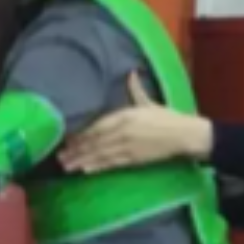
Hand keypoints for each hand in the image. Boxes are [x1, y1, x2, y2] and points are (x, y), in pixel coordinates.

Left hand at [59, 73, 214, 172]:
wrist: (184, 135)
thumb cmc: (167, 118)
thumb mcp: (149, 102)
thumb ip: (135, 89)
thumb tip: (131, 73)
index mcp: (124, 115)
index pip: (96, 125)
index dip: (80, 134)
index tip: (66, 139)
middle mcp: (122, 130)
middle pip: (94, 141)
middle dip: (75, 150)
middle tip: (59, 157)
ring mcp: (127, 146)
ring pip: (99, 154)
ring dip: (81, 160)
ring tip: (66, 166)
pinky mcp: (133, 159)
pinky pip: (111, 163)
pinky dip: (97, 167)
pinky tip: (85, 170)